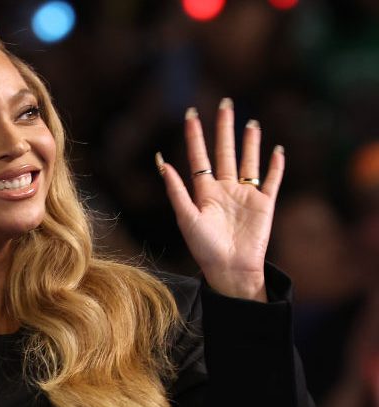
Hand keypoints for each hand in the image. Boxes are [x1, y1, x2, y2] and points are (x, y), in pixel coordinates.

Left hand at [156, 98, 284, 301]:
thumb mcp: (186, 217)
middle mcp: (224, 189)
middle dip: (224, 129)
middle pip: (224, 152)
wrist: (230, 269)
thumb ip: (176, 190)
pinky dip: (276, 166)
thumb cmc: (204, 248)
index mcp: (203, 191)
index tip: (191, 114)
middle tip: (225, 104)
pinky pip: (272, 181)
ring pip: (248, 162)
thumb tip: (162, 162)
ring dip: (250, 143)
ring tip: (250, 122)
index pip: (198, 156)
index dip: (195, 136)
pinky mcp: (264, 205)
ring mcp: (245, 195)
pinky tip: (277, 150)